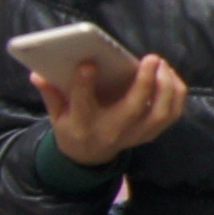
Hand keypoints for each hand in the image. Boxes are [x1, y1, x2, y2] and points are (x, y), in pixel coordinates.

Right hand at [36, 50, 187, 168]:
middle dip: (145, 82)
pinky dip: (176, 95)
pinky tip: (170, 76)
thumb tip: (37, 72)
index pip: (83, 104)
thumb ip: (50, 92)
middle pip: (134, 108)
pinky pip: (172, 115)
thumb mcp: (56, 114)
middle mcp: (112, 131)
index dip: (84, 83)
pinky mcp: (150, 133)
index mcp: (83, 124)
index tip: (88, 63)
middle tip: (150, 58)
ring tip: (161, 64)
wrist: (89, 156)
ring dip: (166, 87)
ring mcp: (135, 135)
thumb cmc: (73, 125)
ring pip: (160, 113)